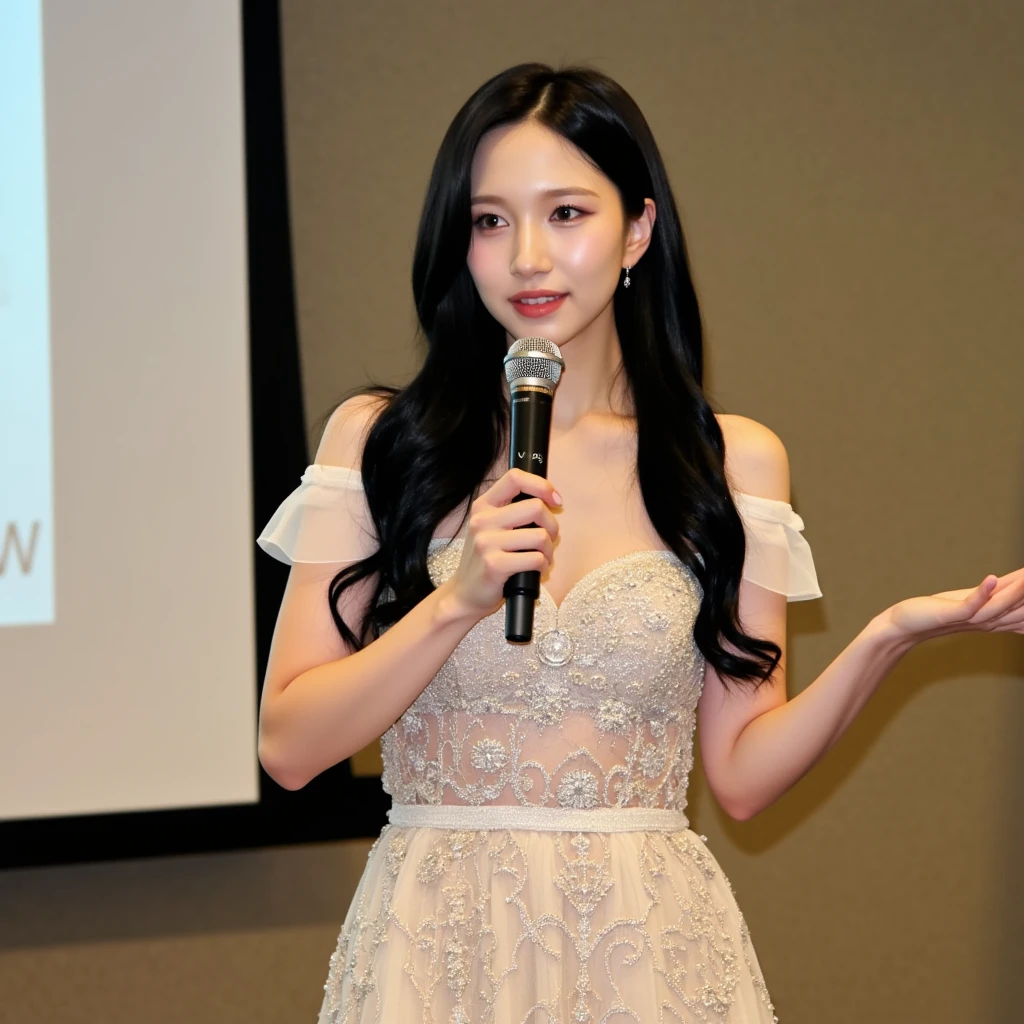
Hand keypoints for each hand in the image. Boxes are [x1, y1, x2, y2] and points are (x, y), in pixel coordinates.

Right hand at [442, 468, 560, 619]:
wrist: (465, 594)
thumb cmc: (486, 560)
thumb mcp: (492, 528)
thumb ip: (513, 511)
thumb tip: (550, 500)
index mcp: (483, 505)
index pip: (515, 477)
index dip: (542, 486)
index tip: (555, 501)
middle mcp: (482, 520)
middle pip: (535, 507)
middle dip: (552, 525)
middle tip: (548, 540)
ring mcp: (486, 542)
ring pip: (540, 536)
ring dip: (549, 550)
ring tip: (541, 558)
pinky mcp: (495, 565)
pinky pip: (535, 559)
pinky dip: (543, 566)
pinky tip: (535, 571)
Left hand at [887, 567, 1023, 641]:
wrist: (903, 626)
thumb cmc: (937, 613)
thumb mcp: (974, 602)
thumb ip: (999, 593)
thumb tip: (1016, 583)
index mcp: (997, 617)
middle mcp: (989, 620)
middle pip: (1022, 608)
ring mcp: (971, 617)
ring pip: (1001, 605)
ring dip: (1018, 590)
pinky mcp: (951, 613)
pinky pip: (970, 603)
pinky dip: (981, 591)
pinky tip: (991, 578)